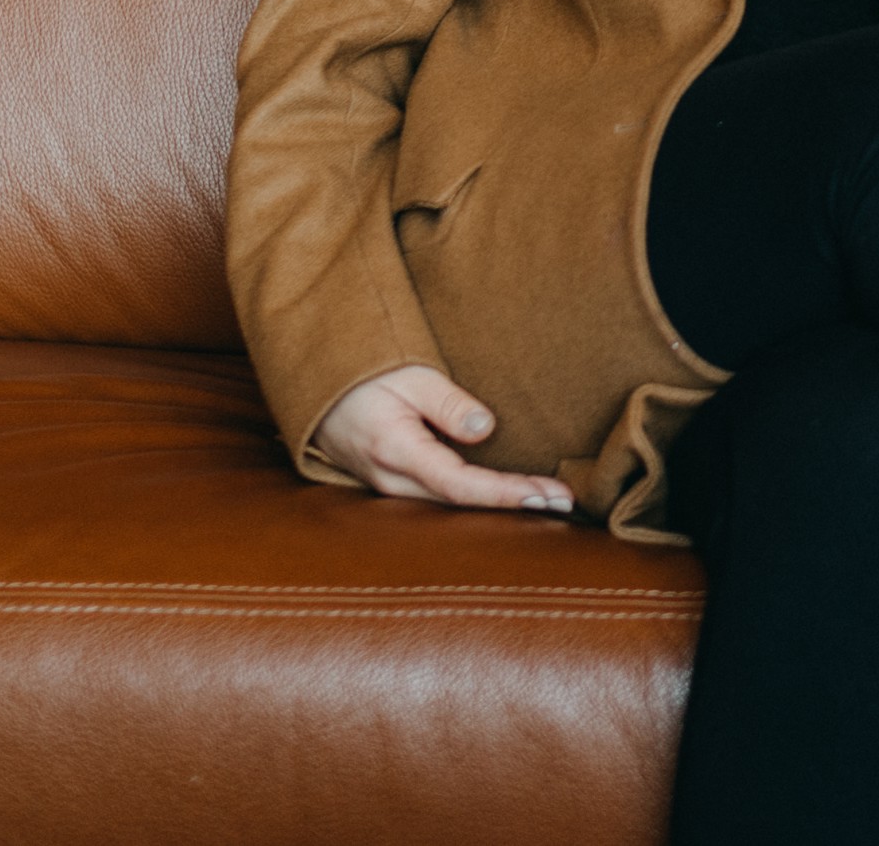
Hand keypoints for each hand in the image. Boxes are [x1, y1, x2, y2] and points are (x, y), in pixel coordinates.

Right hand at [311, 364, 572, 512]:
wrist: (315, 383)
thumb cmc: (362, 372)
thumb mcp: (409, 375)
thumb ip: (447, 404)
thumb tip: (486, 430)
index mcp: (395, 451)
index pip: (460, 485)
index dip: (505, 493)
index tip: (546, 496)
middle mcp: (390, 480)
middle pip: (460, 503)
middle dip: (513, 504)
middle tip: (563, 503)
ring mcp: (387, 486)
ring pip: (448, 506)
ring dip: (497, 505)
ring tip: (545, 502)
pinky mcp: (390, 482)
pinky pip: (436, 497)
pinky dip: (473, 499)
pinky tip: (503, 496)